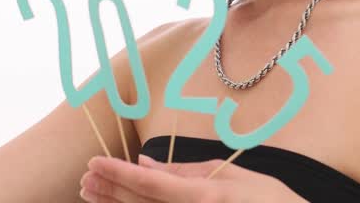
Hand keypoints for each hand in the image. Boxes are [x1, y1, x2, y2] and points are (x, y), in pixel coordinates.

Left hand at [80, 154, 304, 202]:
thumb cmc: (272, 202)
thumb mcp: (235, 177)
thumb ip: (188, 171)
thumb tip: (147, 164)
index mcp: (203, 198)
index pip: (149, 184)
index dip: (118, 172)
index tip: (94, 161)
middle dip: (109, 190)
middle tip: (86, 177)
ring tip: (92, 193)